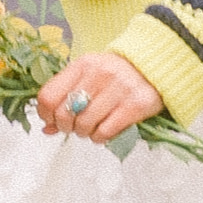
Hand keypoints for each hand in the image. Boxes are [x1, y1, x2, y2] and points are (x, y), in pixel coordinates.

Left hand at [36, 54, 163, 143]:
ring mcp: (118, 89)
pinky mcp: (135, 105)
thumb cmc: (117, 74)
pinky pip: (105, 132)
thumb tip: (47, 128)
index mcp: (83, 64)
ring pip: (84, 125)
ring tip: (91, 129)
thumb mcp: (89, 76)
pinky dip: (99, 138)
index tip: (53, 120)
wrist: (156, 66)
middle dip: (67, 127)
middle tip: (75, 127)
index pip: (48, 95)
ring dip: (84, 133)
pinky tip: (103, 132)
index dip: (46, 114)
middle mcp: (99, 74)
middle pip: (65, 114)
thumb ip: (66, 96)